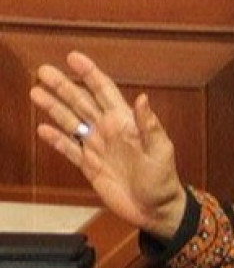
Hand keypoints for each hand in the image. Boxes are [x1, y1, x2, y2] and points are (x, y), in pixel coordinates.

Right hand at [29, 51, 185, 240]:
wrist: (155, 210)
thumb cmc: (163, 180)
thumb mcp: (160, 150)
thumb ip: (149, 125)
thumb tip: (143, 98)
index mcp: (126, 123)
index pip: (105, 92)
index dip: (90, 74)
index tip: (73, 57)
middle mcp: (109, 131)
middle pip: (82, 103)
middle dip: (64, 86)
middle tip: (43, 70)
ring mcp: (98, 148)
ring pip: (72, 122)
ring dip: (54, 107)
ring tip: (36, 92)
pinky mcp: (90, 166)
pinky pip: (70, 149)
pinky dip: (56, 139)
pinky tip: (43, 128)